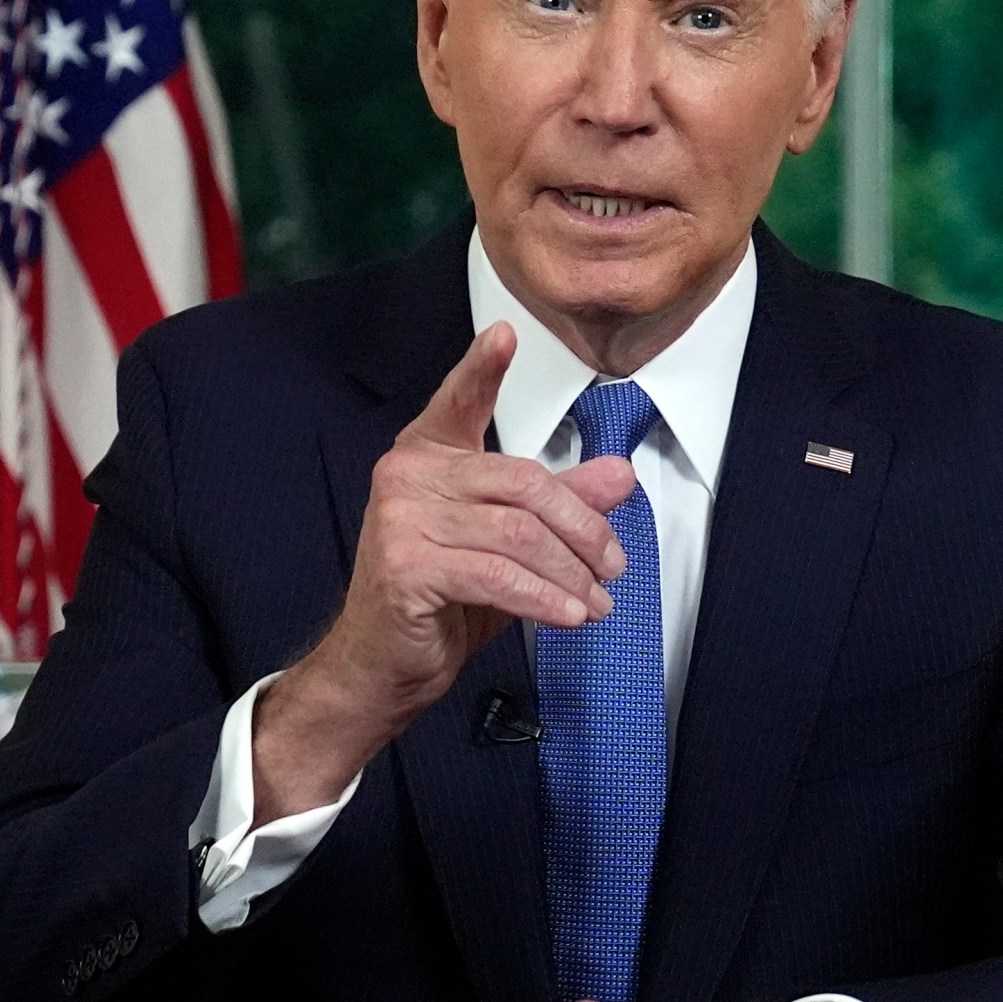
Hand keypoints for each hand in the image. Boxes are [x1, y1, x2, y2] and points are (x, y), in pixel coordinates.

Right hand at [252, 324, 634, 824]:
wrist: (384, 666)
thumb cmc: (439, 603)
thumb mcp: (511, 548)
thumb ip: (561, 506)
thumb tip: (618, 476)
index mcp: (427, 458)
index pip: (458, 401)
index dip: (482, 368)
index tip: (505, 334)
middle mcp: (408, 476)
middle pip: (524, 483)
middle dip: (583, 530)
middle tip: (613, 566)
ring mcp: (401, 518)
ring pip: (519, 534)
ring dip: (571, 574)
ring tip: (596, 601)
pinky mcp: (406, 565)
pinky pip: (499, 575)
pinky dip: (546, 599)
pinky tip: (570, 615)